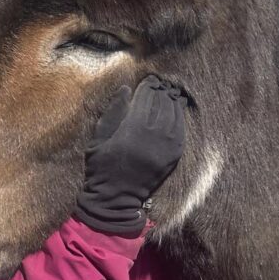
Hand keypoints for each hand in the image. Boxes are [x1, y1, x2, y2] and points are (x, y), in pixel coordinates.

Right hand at [75, 75, 185, 234]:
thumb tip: (127, 90)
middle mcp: (151, 138)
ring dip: (173, 102)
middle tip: (160, 83)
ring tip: (170, 92)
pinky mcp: (172, 158)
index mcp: (131, 131)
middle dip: (161, 91)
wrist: (115, 200)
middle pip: (162, 105)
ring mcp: (165, 149)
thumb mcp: (98, 139)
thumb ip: (113, 112)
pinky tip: (177, 110)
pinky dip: (180, 118)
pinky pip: (180, 132)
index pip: (145, 100)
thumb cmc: (101, 167)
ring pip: (174, 116)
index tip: (149, 79)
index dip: (148, 87)